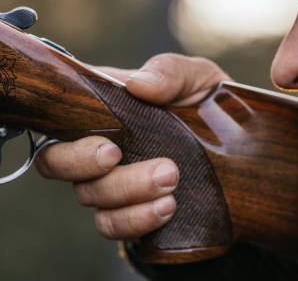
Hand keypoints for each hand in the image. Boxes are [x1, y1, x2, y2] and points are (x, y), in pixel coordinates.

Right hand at [35, 53, 230, 239]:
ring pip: (88, 195)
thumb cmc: (207, 104)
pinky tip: (167, 207)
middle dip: (82, 162)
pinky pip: (112, 225)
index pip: (59, 112)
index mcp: (105, 105)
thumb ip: (169, 73)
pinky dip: (134, 219)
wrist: (242, 153)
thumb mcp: (198, 78)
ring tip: (170, 179)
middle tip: (117, 155)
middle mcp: (97, 144)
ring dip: (124, 190)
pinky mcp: (129, 212)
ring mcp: (111, 181)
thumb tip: (137, 84)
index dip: (61, 125)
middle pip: (55, 160)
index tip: (104, 137)